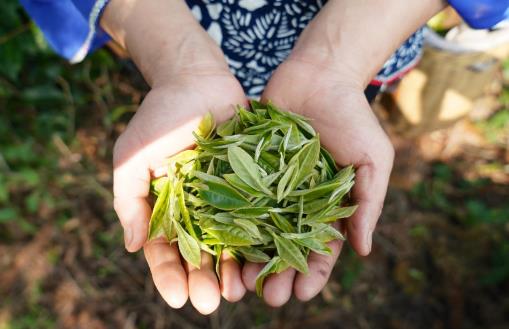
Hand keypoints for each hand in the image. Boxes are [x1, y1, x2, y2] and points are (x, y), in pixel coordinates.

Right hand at [113, 65, 247, 313]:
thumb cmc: (158, 117)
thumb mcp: (131, 158)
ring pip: (232, 240)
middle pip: (202, 252)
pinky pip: (259, 213)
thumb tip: (133, 246)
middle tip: (210, 303)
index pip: (166, 249)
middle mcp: (199, 208)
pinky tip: (266, 257)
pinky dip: (262, 236)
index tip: (177, 298)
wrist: (195, 79)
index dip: (169, 275)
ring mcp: (228, 196)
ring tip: (238, 290)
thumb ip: (129, 201)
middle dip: (204, 279)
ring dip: (234, 267)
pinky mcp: (255, 182)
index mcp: (168, 207)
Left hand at [241, 58, 394, 305]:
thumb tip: (362, 251)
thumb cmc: (353, 116)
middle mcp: (296, 201)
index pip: (322, 248)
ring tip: (241, 282)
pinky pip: (238, 197)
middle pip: (285, 246)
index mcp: (328, 205)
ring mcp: (270, 186)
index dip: (314, 273)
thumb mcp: (372, 159)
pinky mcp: (248, 166)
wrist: (320, 74)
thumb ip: (368, 203)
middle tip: (269, 296)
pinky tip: (221, 244)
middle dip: (278, 273)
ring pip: (258, 230)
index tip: (302, 292)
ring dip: (251, 258)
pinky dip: (230, 221)